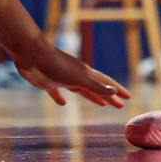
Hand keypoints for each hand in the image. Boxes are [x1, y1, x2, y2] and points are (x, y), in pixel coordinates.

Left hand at [7, 36, 129, 107]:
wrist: (32, 55)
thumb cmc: (56, 65)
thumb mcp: (78, 78)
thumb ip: (95, 86)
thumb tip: (114, 92)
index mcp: (85, 73)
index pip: (106, 83)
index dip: (117, 91)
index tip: (128, 97)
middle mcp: (76, 75)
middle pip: (96, 88)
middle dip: (109, 97)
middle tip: (120, 105)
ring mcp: (62, 78)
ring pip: (80, 90)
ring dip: (92, 97)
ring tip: (101, 105)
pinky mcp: (48, 82)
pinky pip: (57, 92)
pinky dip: (61, 98)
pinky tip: (63, 104)